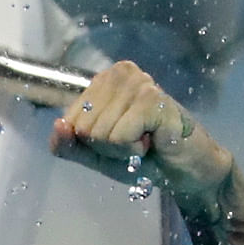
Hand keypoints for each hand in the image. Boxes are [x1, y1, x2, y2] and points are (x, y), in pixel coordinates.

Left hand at [48, 61, 231, 204]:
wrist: (186, 171)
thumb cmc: (144, 158)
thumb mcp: (97, 155)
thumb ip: (70, 145)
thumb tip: (58, 127)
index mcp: (103, 80)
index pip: (68, 122)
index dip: (90, 143)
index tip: (118, 140)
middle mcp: (120, 73)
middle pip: (81, 128)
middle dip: (105, 147)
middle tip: (134, 142)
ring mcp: (137, 83)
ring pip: (98, 134)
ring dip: (121, 150)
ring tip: (145, 141)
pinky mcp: (151, 99)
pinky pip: (118, 138)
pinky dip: (132, 150)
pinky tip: (152, 141)